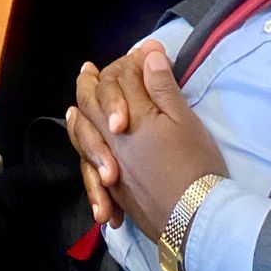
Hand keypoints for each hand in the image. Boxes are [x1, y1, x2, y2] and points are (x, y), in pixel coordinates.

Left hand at [78, 49, 227, 243]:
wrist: (195, 218)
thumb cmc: (196, 164)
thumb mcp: (184, 120)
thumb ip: (162, 86)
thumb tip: (148, 52)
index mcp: (132, 118)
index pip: (122, 82)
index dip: (128, 64)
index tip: (133, 54)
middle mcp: (112, 139)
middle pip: (93, 104)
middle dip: (88, 85)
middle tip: (87, 71)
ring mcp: (110, 164)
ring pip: (84, 135)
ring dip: (79, 118)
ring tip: (74, 109)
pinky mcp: (114, 189)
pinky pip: (89, 169)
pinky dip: (85, 155)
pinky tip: (85, 154)